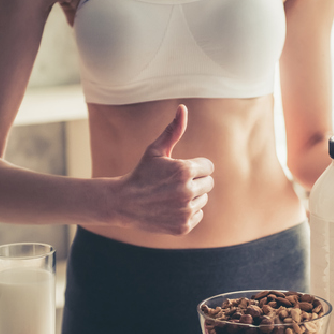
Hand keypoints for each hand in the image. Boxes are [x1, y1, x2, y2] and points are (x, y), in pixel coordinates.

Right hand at [117, 105, 214, 234]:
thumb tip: (183, 107)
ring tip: (171, 196)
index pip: (209, 167)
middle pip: (209, 184)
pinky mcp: (184, 226)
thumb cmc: (142, 173)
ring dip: (192, 197)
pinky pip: (197, 215)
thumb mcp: (156, 150)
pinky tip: (170, 209)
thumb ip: (173, 130)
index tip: (178, 171)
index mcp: (185, 170)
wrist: (124, 203)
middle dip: (195, 182)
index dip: (195, 167)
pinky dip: (187, 213)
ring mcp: (186, 210)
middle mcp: (188, 191)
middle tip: (174, 184)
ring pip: (203, 200)